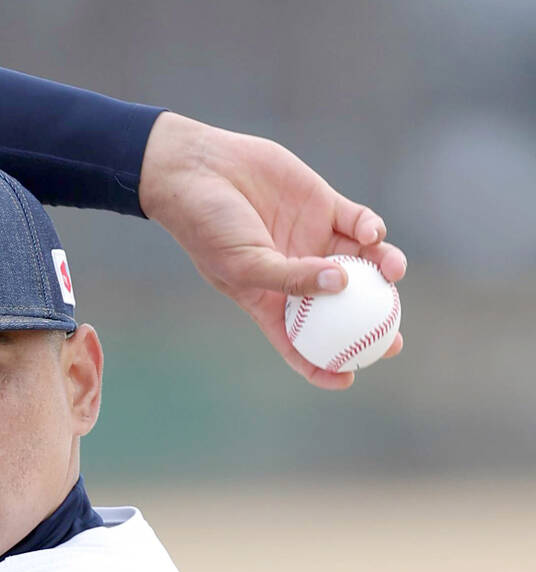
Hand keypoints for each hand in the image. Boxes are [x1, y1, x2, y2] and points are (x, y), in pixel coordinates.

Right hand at [138, 112, 406, 389]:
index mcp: (270, 300)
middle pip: (343, 308)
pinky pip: (358, 222)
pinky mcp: (323, 205)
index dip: (323, 365)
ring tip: (393, 271)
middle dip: (372, 326)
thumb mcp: (245, 265)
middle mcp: (296, 273)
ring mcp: (312, 239)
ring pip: (361, 264)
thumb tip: (342, 285)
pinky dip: (371, 229)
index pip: (300, 342)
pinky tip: (372, 234)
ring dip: (382, 270)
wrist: (200, 172)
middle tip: (394, 340)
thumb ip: (291, 278)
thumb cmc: (209, 229)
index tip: (349, 377)